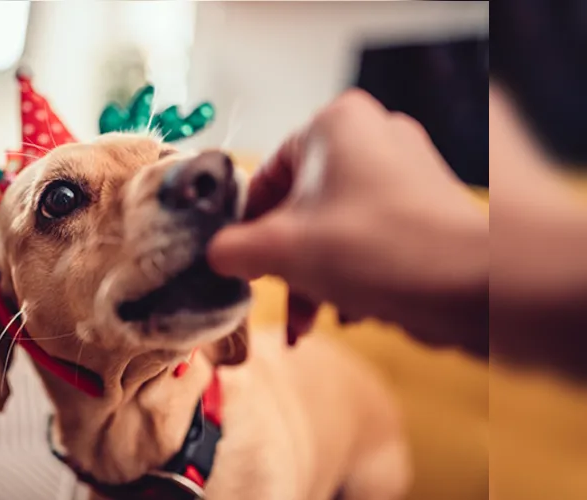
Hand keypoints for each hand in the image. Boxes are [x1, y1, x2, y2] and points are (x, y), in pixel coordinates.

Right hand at [208, 89, 487, 350]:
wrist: (476, 285)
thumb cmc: (369, 249)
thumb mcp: (280, 250)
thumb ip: (231, 249)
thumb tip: (216, 256)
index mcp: (333, 123)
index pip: (265, 177)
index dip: (246, 229)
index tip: (241, 268)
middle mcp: (374, 134)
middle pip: (302, 208)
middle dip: (287, 266)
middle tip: (279, 304)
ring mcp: (408, 169)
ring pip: (336, 228)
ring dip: (317, 278)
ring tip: (315, 324)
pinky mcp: (431, 206)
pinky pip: (373, 238)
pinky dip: (355, 274)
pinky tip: (355, 312)